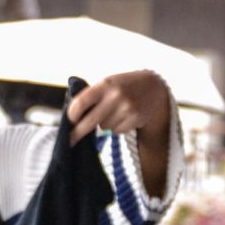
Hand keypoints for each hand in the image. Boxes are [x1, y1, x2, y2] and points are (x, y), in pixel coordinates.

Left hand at [66, 70, 172, 194]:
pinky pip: (116, 131)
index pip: (80, 103)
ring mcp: (127, 108)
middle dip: (77, 133)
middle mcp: (116, 96)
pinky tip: (126, 116)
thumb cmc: (123, 85)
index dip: (72, 116)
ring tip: (116, 111)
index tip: (70, 122)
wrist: (155, 87)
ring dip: (105, 123)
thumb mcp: (107, 83)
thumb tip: (72, 118)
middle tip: (69, 141)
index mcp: (105, 84)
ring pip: (103, 127)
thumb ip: (91, 96)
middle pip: (89, 122)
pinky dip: (118, 127)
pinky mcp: (136, 119)